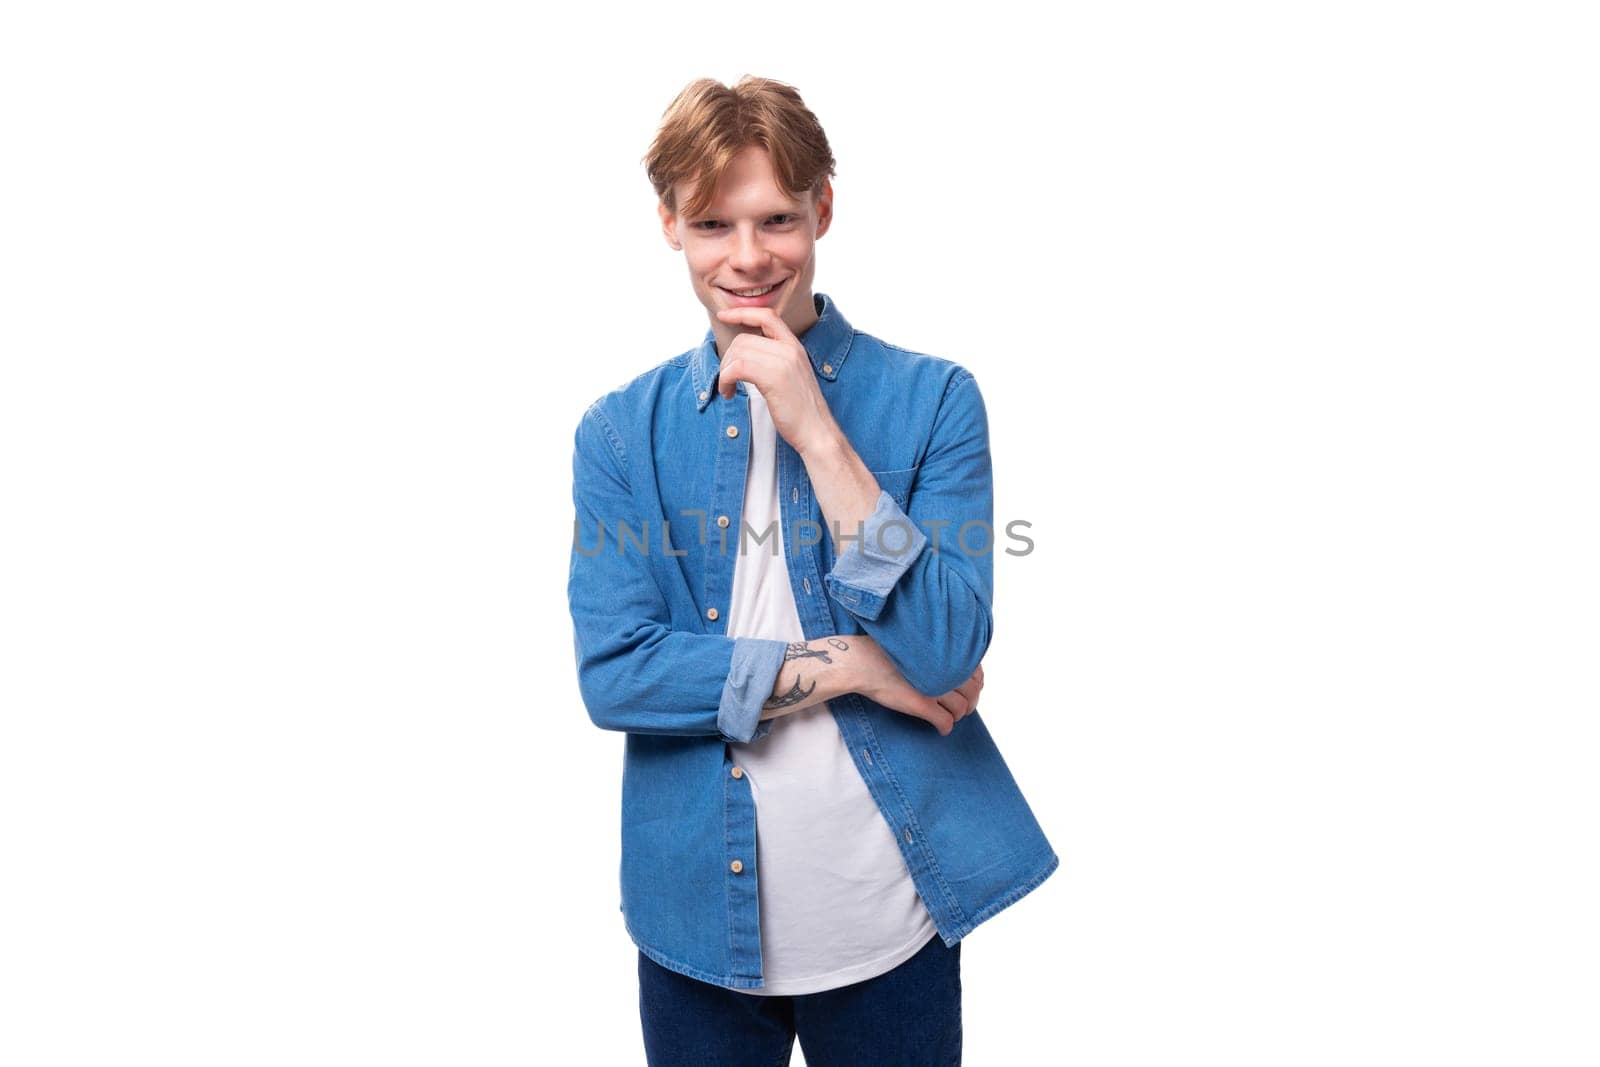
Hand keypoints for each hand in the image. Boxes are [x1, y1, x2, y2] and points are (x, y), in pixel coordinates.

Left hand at [714, 303, 837, 457]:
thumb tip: (744, 356)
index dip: (742, 312)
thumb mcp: (790, 377)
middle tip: (727, 380)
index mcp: (794, 346)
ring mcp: (783, 362)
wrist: (816, 432)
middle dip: (728, 358)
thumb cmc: (801, 411)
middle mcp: (790, 349)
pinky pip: (737, 368)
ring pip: (738, 352)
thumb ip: (774, 361)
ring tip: (728, 389)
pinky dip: (725, 380)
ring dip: (725, 371)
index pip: (766, 316)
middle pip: (744, 338)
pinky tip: (729, 393)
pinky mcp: (774, 378)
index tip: (724, 315)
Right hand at [848, 634, 983, 736]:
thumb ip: (936, 654)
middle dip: (969, 703)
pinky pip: (945, 722)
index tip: (970, 689)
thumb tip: (953, 666)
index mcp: (943, 653)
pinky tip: (940, 729)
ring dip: (957, 716)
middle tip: (961, 707)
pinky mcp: (922, 705)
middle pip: (971, 693)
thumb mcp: (916, 645)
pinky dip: (945, 728)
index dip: (976, 684)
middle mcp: (943, 669)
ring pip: (961, 709)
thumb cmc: (882, 652)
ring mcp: (934, 688)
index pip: (976, 672)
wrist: (860, 662)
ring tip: (948, 716)